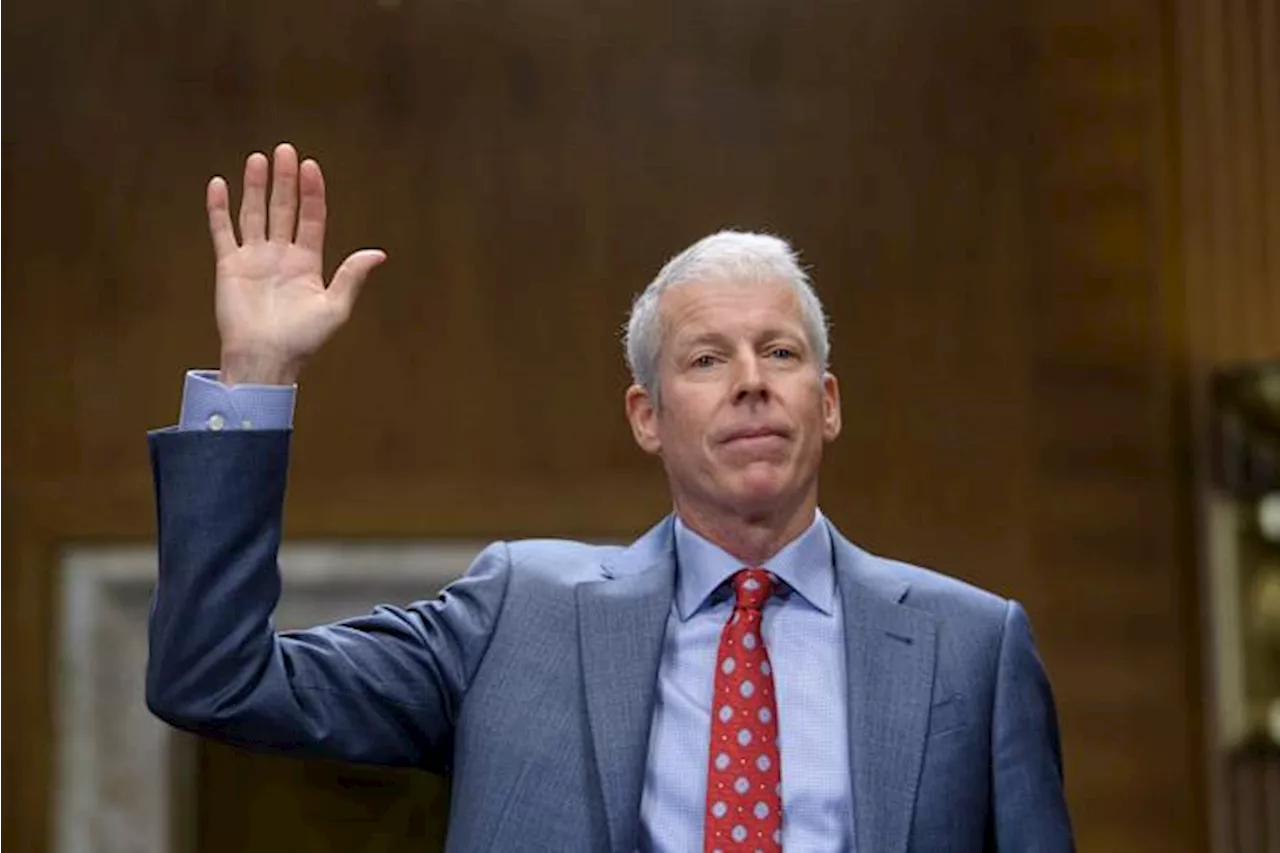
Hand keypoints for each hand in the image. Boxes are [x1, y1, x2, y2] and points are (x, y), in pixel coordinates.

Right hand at [207, 143, 385, 384]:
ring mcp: (255, 258)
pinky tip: (219, 184)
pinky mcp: (229, 265)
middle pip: (283, 208)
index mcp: (308, 263)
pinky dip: (219, 208)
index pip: (311, 218)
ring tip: (258, 159)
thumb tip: (378, 253)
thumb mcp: (334, 308)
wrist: (265, 360)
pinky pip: (223, 231)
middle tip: (285, 150)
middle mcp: (281, 255)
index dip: (312, 192)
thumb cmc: (302, 340)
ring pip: (254, 213)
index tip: (311, 166)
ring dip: (255, 187)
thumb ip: (352, 277)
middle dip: (284, 180)